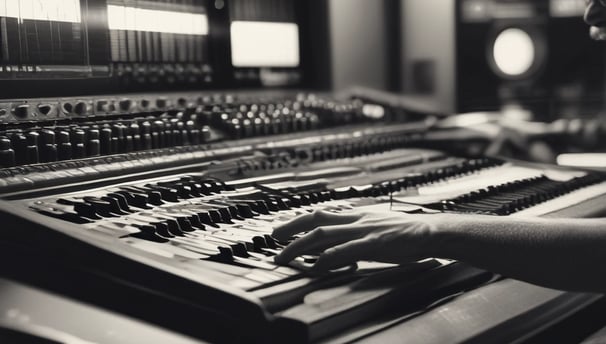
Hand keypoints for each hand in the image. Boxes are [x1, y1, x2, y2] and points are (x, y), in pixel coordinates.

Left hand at [272, 209, 441, 271]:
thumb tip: (338, 243)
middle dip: (291, 229)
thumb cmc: (405, 232)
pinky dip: (328, 257)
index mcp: (356, 215)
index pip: (320, 214)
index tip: (281, 227)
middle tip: (273, 239)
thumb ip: (356, 233)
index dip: (298, 220)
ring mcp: (364, 230)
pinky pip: (346, 250)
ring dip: (300, 245)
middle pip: (315, 221)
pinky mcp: (374, 243)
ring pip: (324, 235)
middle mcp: (356, 219)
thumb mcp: (375, 227)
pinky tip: (316, 265)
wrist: (430, 231)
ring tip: (284, 256)